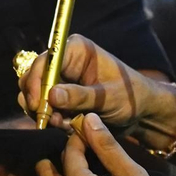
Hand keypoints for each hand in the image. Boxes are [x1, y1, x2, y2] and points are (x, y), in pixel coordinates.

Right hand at [18, 34, 175, 151]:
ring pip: (36, 95)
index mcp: (75, 50)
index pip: (45, 61)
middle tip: (49, 120)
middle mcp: (64, 62)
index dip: (35, 82)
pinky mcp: (61, 97)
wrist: (141, 114)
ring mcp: (61, 80)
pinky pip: (46, 109)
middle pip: (34, 77)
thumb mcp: (108, 97)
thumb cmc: (132, 97)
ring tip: (65, 124)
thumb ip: (80, 96)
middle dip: (38, 101)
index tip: (37, 104)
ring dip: (46, 113)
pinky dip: (54, 120)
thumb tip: (51, 95)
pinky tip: (71, 125)